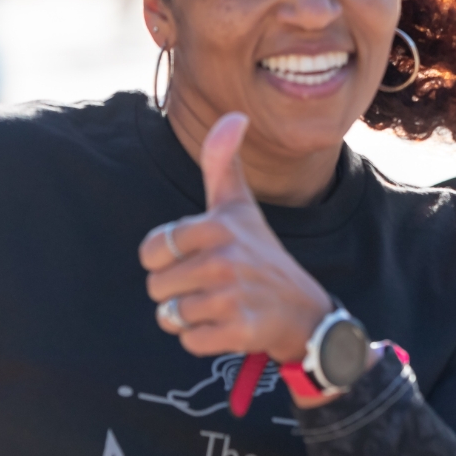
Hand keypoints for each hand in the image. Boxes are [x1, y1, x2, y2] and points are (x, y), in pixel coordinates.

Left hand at [139, 113, 332, 363]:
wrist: (304, 312)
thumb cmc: (261, 255)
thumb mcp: (239, 207)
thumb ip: (222, 163)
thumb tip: (233, 114)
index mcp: (217, 226)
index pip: (151, 251)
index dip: (166, 260)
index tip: (195, 258)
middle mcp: (223, 258)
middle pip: (156, 287)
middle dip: (177, 292)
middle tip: (212, 287)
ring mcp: (231, 296)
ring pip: (170, 315)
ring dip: (190, 317)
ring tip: (220, 306)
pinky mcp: (238, 330)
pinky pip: (188, 341)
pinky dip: (204, 340)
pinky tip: (228, 326)